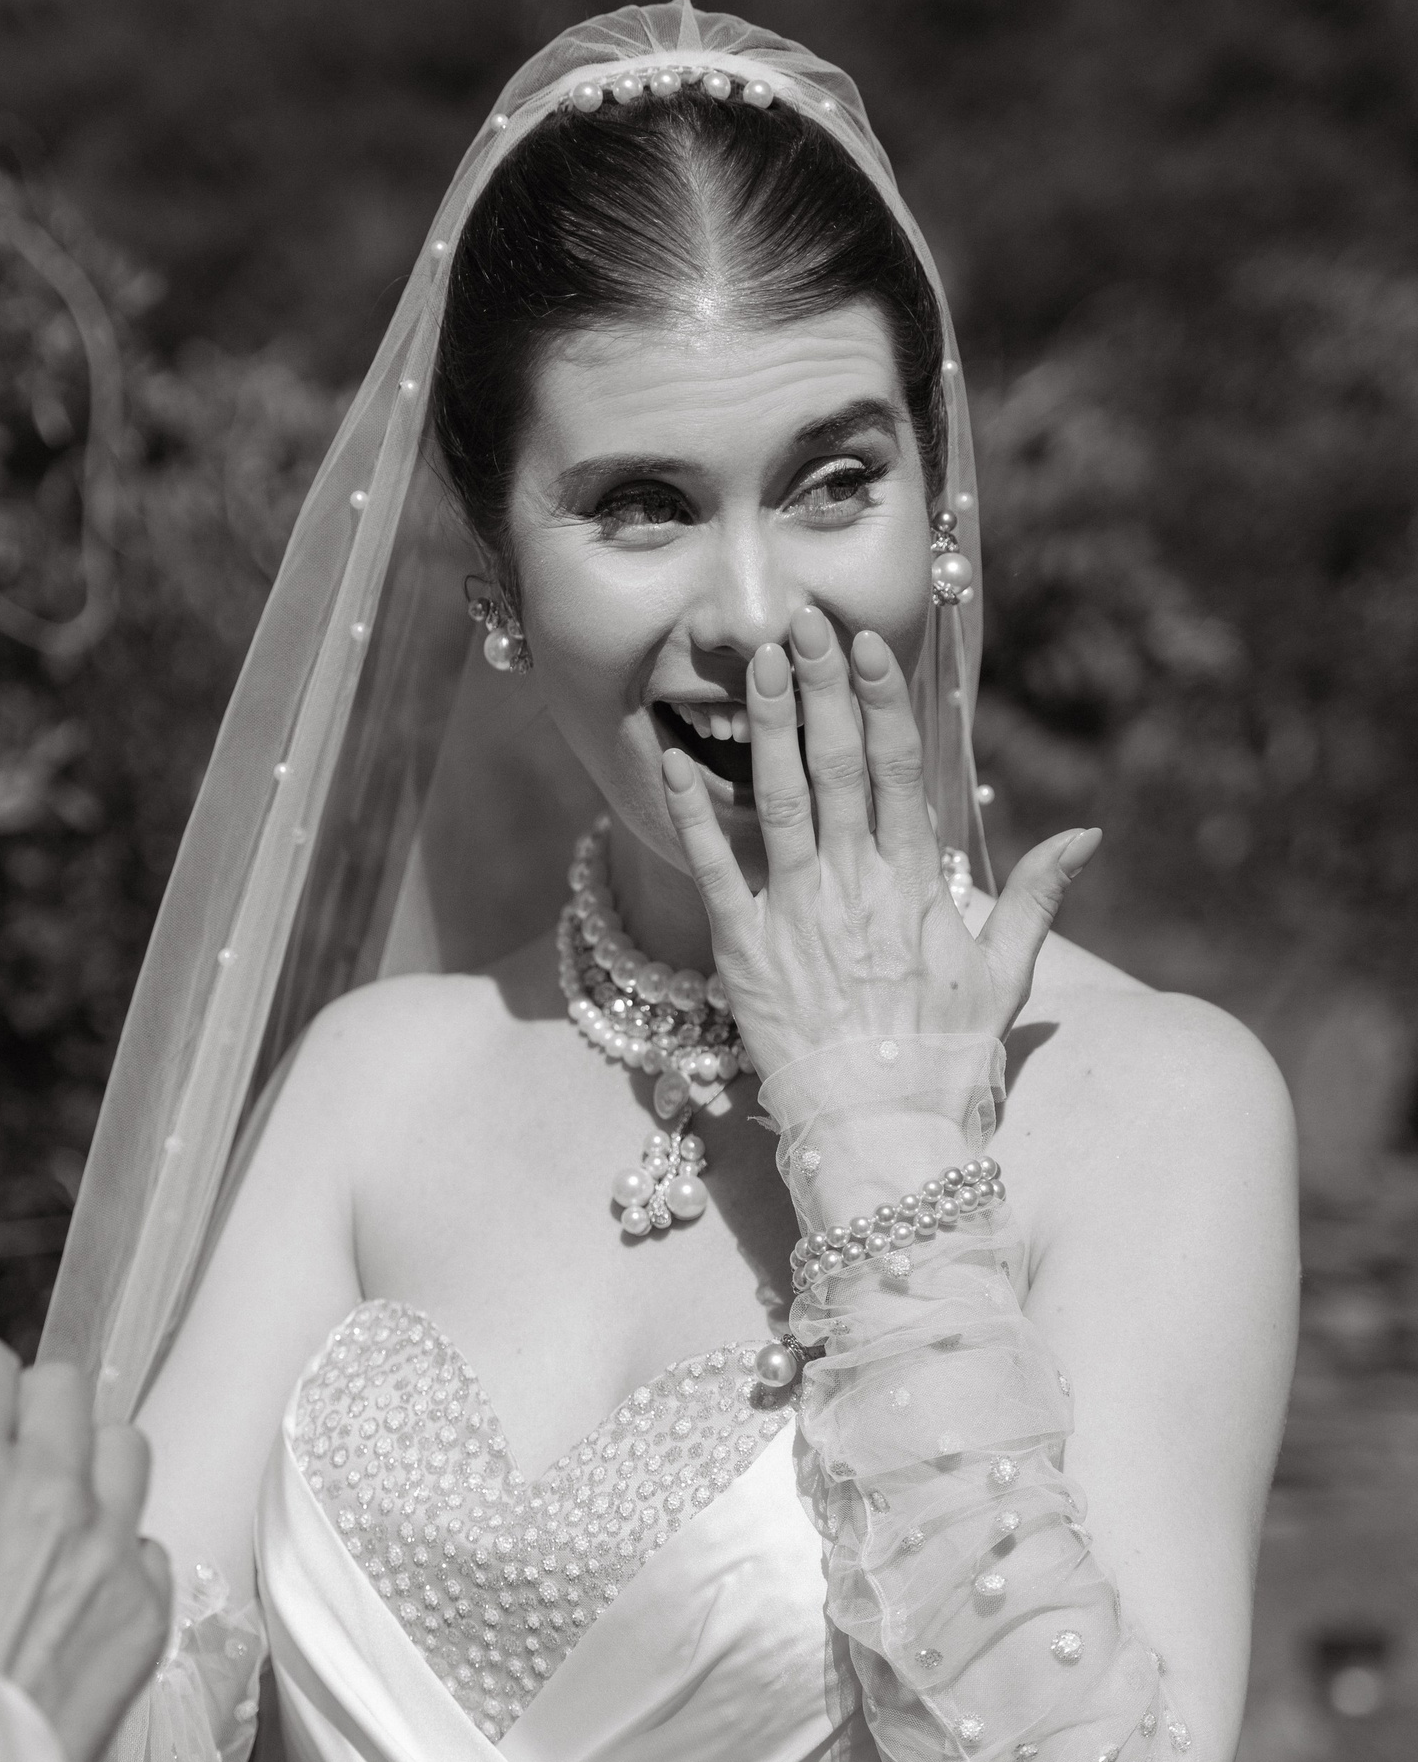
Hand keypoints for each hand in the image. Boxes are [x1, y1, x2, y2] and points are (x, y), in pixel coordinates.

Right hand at [0, 1337, 172, 1761]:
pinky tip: (71, 1601)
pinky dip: (117, 1560)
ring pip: (124, 1446)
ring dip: (89, 1472)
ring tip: (50, 1520)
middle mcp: (42, 1494)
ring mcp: (105, 1552)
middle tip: (1, 1469)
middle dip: (30, 1421)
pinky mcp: (144, 1613)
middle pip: (60, 1388)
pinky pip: (147, 1540)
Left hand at [660, 606, 1099, 1086]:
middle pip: (839, 766)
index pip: (902, 770)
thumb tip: (1088, 833)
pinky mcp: (744, 955)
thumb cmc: (948, 1065)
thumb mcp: (1006, 978)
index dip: (883, 699)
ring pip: (780, 800)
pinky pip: (713, 869)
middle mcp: (857, 889)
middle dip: (821, 687)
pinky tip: (673, 758)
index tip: (867, 645)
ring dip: (765, 726)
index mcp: (918, 886)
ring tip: (755, 662)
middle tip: (804, 621)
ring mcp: (798, 918)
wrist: (883, 1140)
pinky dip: (694, 812)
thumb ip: (1041, 898)